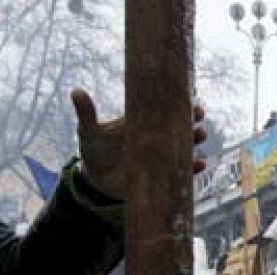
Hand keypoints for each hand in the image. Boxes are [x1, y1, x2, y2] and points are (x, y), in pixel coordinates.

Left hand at [71, 88, 209, 198]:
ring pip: (184, 148)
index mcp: (142, 124)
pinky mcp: (162, 176)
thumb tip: (76, 91)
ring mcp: (160, 158)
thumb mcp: (89, 133)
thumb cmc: (94, 152)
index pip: (164, 110)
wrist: (96, 182)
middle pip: (180, 127)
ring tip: (200, 136)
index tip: (190, 96)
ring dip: (195, 142)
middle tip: (199, 115)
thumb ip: (87, 114)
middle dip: (192, 120)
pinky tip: (199, 164)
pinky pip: (182, 172)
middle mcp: (155, 140)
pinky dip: (193, 169)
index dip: (179, 103)